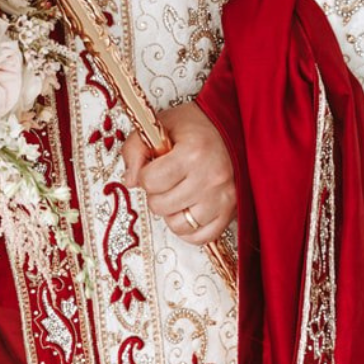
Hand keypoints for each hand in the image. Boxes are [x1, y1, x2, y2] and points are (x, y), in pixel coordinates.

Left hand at [119, 101, 235, 246]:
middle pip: (161, 206)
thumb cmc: (196, 128)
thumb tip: (130, 181)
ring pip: (179, 225)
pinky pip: (202, 237)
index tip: (153, 166)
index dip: (145, 175)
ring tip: (178, 193)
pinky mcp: (231, 211)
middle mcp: (211, 177)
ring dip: (172, 212)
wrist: (233, 129)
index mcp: (193, 153)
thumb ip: (135, 149)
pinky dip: (189, 229)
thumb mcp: (160, 125)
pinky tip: (187, 210)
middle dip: (156, 193)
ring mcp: (223, 197)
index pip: (150, 181)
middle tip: (167, 180)